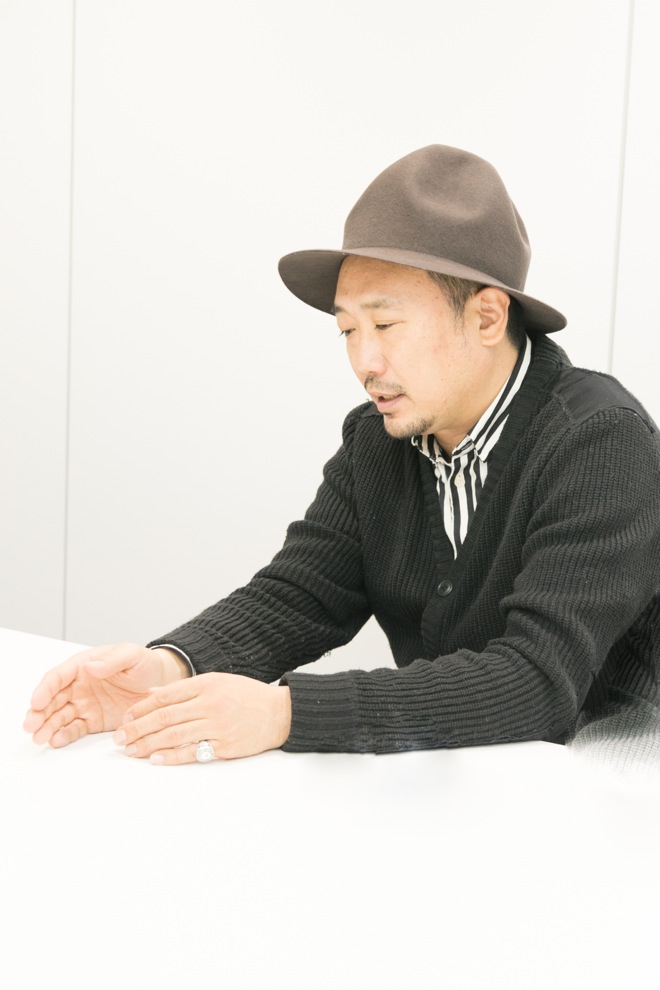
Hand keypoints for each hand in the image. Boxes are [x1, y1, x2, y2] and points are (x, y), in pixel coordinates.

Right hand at [24, 643, 189, 747]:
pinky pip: (74, 729)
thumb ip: (112, 661)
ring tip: (39, 738)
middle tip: (31, 726)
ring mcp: (84, 704)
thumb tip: (90, 667)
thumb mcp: (132, 655)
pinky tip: (56, 741)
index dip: (45, 689)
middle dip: (39, 712)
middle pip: (52, 699)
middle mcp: (79, 685)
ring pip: (59, 716)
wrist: (160, 682)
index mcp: (84, 665)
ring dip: (47, 726)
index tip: (37, 702)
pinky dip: (64, 735)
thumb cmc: (144, 664)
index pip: (58, 677)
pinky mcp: (93, 721)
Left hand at [113, 672, 291, 764]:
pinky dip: (172, 755)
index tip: (125, 717)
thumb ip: (186, 689)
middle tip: (119, 738)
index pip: (165, 696)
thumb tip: (153, 695)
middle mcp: (209, 703)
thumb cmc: (247, 696)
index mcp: (206, 684)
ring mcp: (217, 725)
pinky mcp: (225, 745)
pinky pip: (193, 751)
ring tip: (131, 750)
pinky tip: (156, 759)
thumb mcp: (217, 682)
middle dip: (137, 728)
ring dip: (148, 744)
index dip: (141, 707)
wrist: (279, 713)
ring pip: (174, 734)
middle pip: (164, 716)